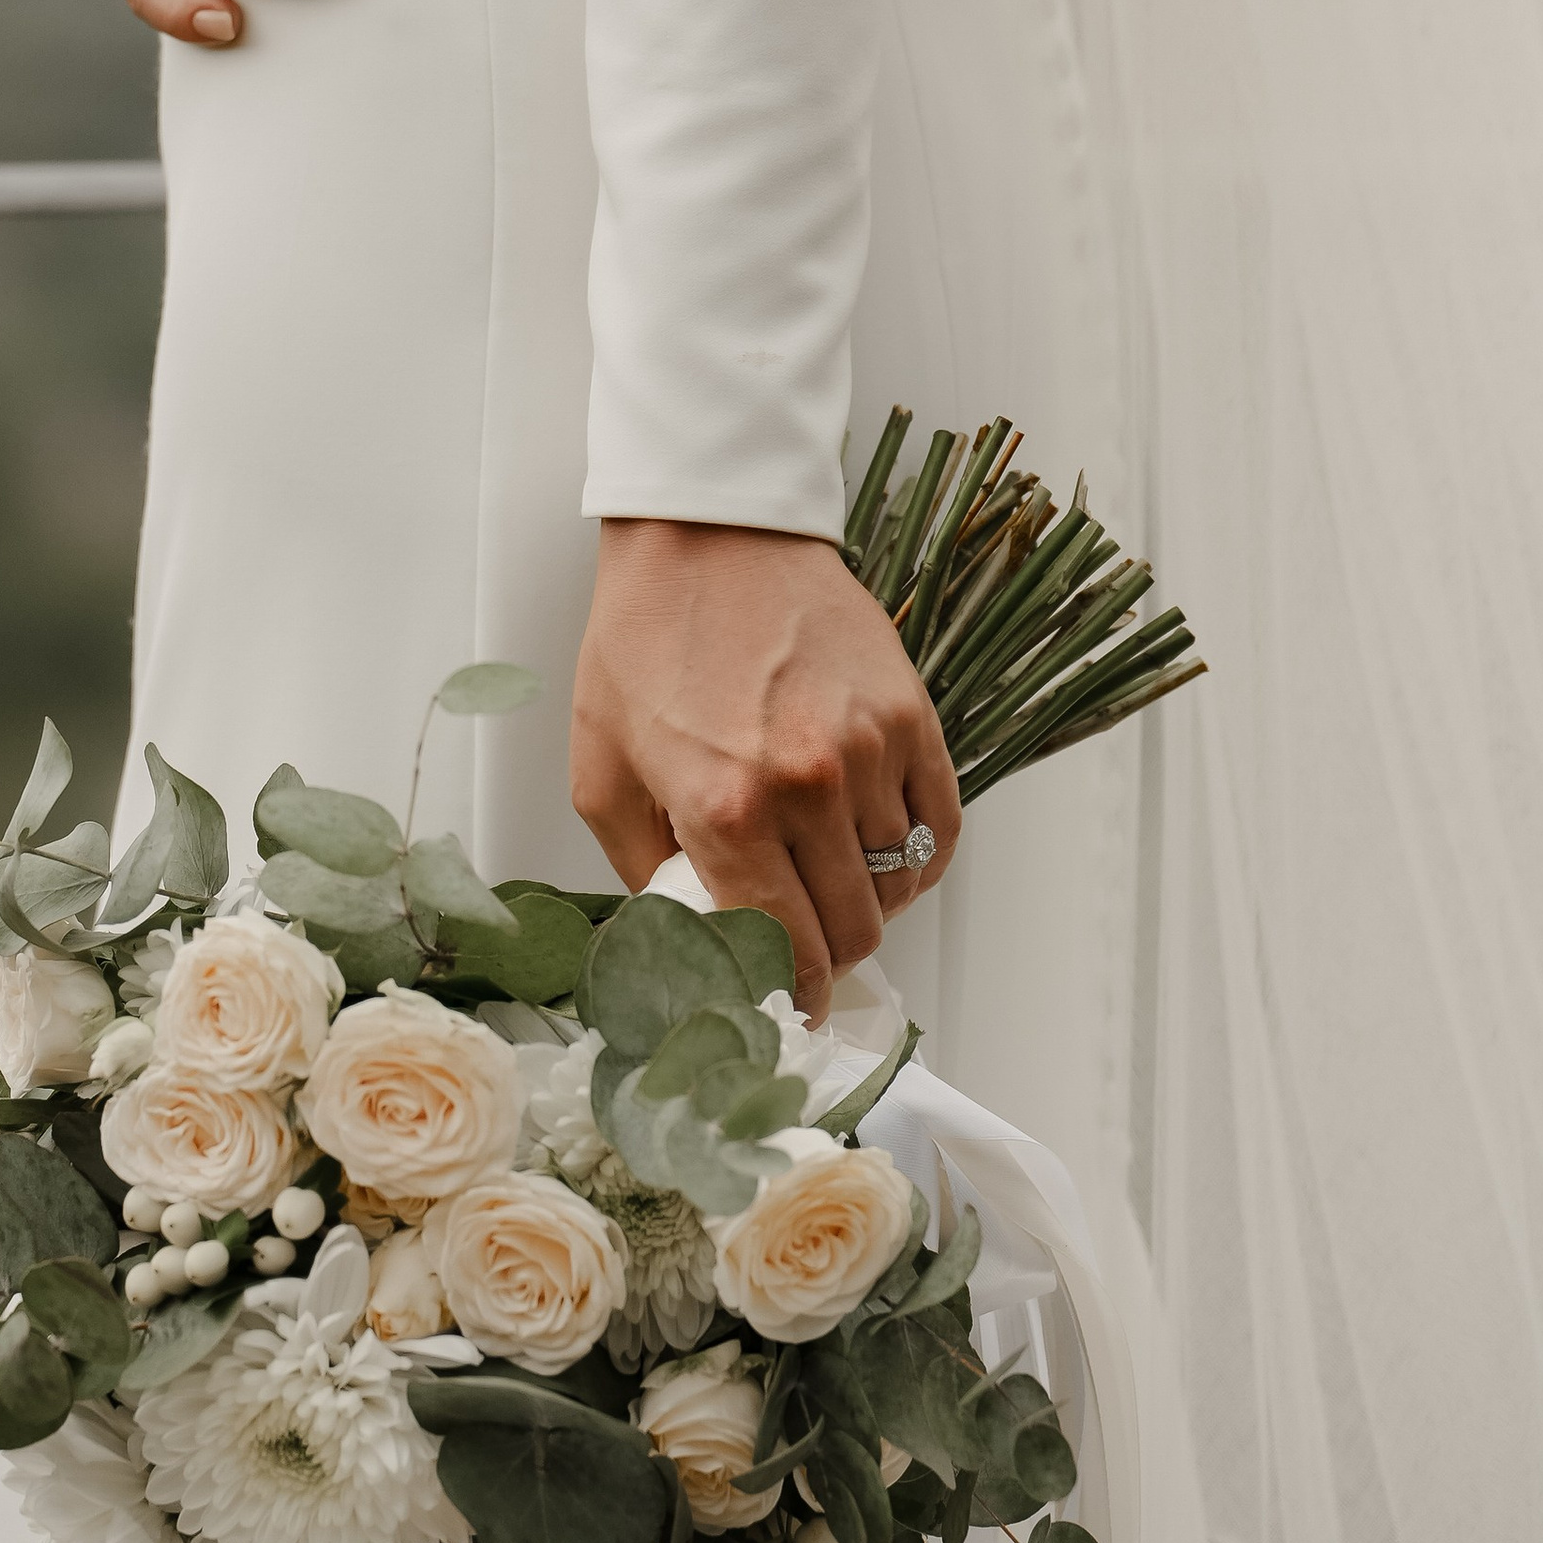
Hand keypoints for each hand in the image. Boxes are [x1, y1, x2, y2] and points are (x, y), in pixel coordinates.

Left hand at [572, 522, 961, 1016]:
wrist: (708, 537)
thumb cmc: (646, 644)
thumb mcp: (602, 770)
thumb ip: (645, 869)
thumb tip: (691, 935)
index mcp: (724, 807)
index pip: (784, 948)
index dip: (791, 995)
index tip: (790, 1004)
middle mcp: (807, 784)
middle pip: (853, 930)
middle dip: (830, 957)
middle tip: (807, 948)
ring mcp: (869, 748)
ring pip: (900, 882)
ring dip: (871, 903)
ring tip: (834, 885)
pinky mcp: (909, 715)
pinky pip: (939, 825)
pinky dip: (919, 857)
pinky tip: (884, 854)